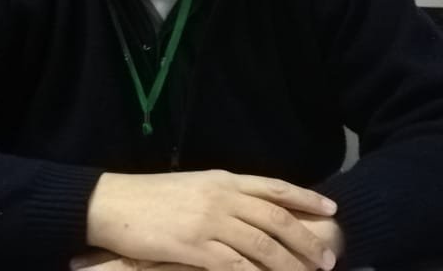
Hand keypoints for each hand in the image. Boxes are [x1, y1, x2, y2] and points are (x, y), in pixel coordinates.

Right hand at [86, 170, 339, 270]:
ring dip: (289, 264)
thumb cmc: (149, 197)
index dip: (305, 198)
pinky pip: (235, 266)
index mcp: (223, 180)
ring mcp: (209, 222)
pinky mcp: (193, 247)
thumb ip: (223, 195)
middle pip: (276, 219)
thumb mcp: (192, 186)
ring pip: (262, 246)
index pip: (274, 187)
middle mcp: (222, 198)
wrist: (111, 203)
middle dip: (306, 240)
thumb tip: (249, 209)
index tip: (330, 209)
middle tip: (327, 259)